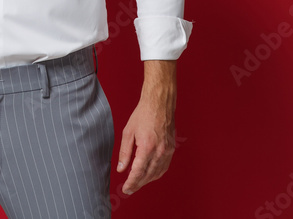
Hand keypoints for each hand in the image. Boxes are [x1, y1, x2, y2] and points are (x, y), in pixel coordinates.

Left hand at [116, 60, 176, 195]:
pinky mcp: (171, 149)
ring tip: (137, 183)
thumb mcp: (128, 132)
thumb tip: (121, 169)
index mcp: (147, 147)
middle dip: (138, 184)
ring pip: (157, 173)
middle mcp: (159, 151)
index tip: (125, 189)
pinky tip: (150, 175)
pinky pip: (164, 167)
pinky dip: (156, 174)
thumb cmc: (143, 115)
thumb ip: (125, 152)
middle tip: (129, 189)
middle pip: (148, 175)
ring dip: (147, 181)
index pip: (138, 172)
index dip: (131, 183)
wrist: (159, 104)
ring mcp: (167, 151)